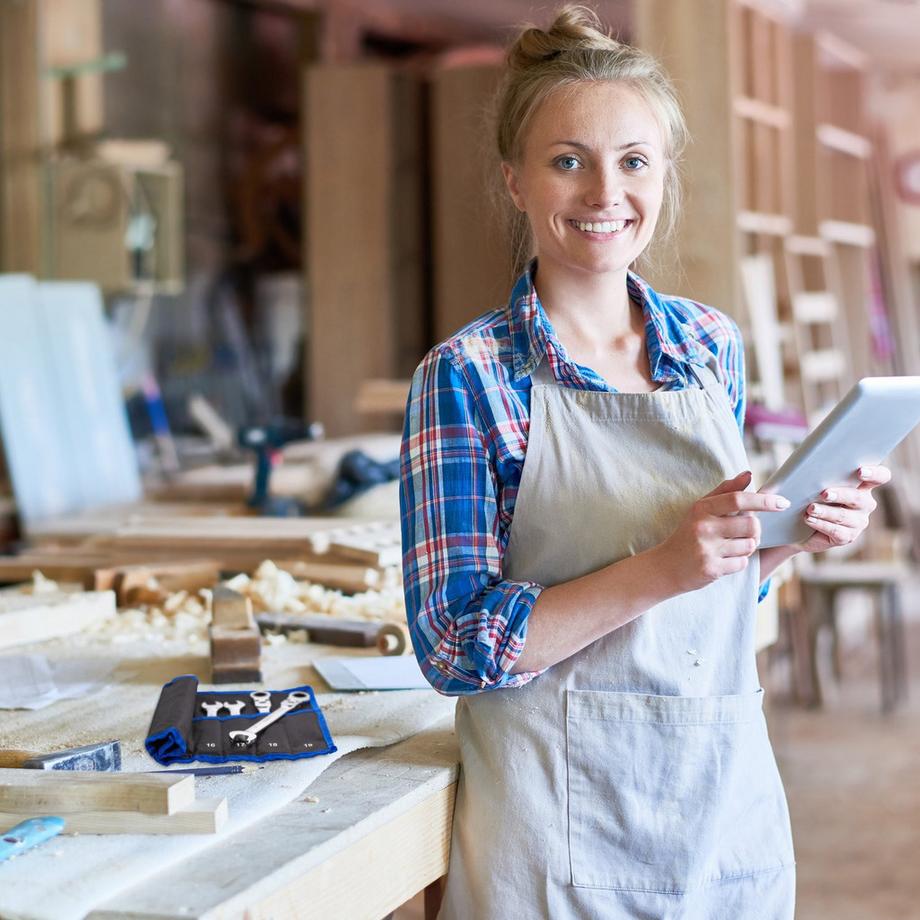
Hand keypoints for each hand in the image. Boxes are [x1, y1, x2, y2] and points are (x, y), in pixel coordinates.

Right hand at [654, 470, 788, 593]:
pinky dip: (739, 561)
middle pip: (751, 525)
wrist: (666, 566)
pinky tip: (725, 559)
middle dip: (756, 530)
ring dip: (747, 546)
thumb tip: (748, 474)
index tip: (782, 502)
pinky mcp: (711, 569)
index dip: (763, 500)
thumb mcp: (700, 509)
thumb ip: (725, 491)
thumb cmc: (688, 533)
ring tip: (731, 546)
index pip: (738, 499)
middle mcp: (704, 527)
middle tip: (747, 532)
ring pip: (749, 545)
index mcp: (701, 508)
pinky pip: (741, 563)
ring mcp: (707, 549)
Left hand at [795, 465, 891, 553]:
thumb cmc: (810, 497)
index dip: (875, 473)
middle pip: (858, 497)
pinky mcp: (847, 537)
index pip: (881, 476)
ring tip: (811, 508)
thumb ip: (823, 475)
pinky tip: (809, 519)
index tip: (860, 471)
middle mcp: (865, 504)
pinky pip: (836, 531)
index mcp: (863, 486)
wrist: (800, 526)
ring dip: (826, 511)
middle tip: (824, 493)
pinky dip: (820, 524)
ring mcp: (858, 522)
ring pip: (844, 516)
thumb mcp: (817, 484)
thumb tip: (813, 469)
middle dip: (841, 494)